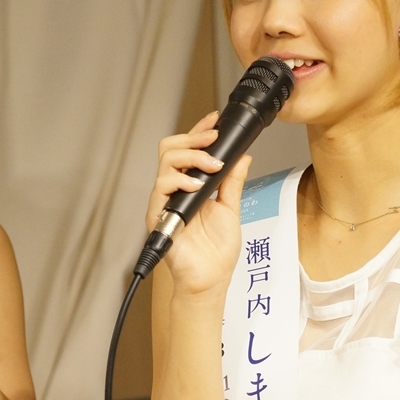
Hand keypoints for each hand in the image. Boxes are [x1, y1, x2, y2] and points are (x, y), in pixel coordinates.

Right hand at [146, 112, 251, 296]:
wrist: (211, 279)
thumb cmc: (217, 252)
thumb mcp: (231, 209)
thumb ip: (233, 182)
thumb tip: (242, 157)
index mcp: (191, 186)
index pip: (188, 149)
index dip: (199, 130)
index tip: (215, 120)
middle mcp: (175, 190)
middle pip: (170, 148)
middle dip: (192, 138)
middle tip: (213, 139)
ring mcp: (164, 201)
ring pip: (165, 162)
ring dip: (191, 157)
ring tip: (211, 166)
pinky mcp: (157, 216)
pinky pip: (160, 189)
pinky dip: (179, 182)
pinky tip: (196, 186)